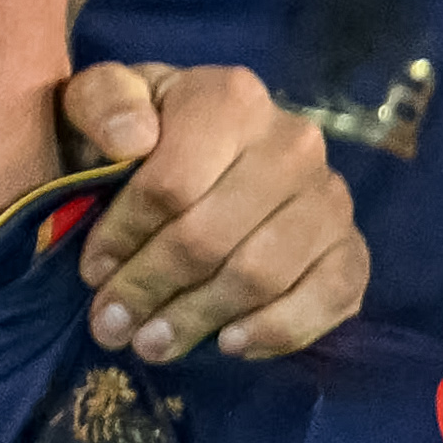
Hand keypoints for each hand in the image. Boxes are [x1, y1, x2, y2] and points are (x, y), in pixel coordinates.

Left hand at [64, 61, 365, 363]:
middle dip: (152, 289)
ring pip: (261, 275)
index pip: (172, 186)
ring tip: (153, 343)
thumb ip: (101, 102)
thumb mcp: (101, 99)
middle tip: (113, 326)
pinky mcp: (351, 246)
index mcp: (231, 99)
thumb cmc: (140, 133)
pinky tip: (230, 343)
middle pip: (213, 238)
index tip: (91, 272)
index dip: (124, 238)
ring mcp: (330, 197)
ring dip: (200, 319)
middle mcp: (293, 143)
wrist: (203, 152)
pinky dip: (278, 329)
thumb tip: (130, 137)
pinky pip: (328, 297)